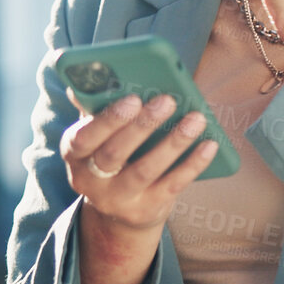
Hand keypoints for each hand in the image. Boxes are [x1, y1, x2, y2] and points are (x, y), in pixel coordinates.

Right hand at [60, 88, 216, 283]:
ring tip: (196, 118)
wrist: (118, 210)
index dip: (108, 119)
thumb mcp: (98, 133)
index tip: (133, 98)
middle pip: (114, 154)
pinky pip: (171, 186)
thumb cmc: (111, 153)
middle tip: (168, 100)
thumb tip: (94, 73)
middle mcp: (90, 181)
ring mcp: (117, 200)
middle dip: (143, 126)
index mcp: (74, 154)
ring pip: (145, 170)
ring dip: (173, 142)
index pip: (83, 138)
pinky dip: (192, 164)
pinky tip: (209, 145)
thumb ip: (96, 105)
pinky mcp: (145, 210)